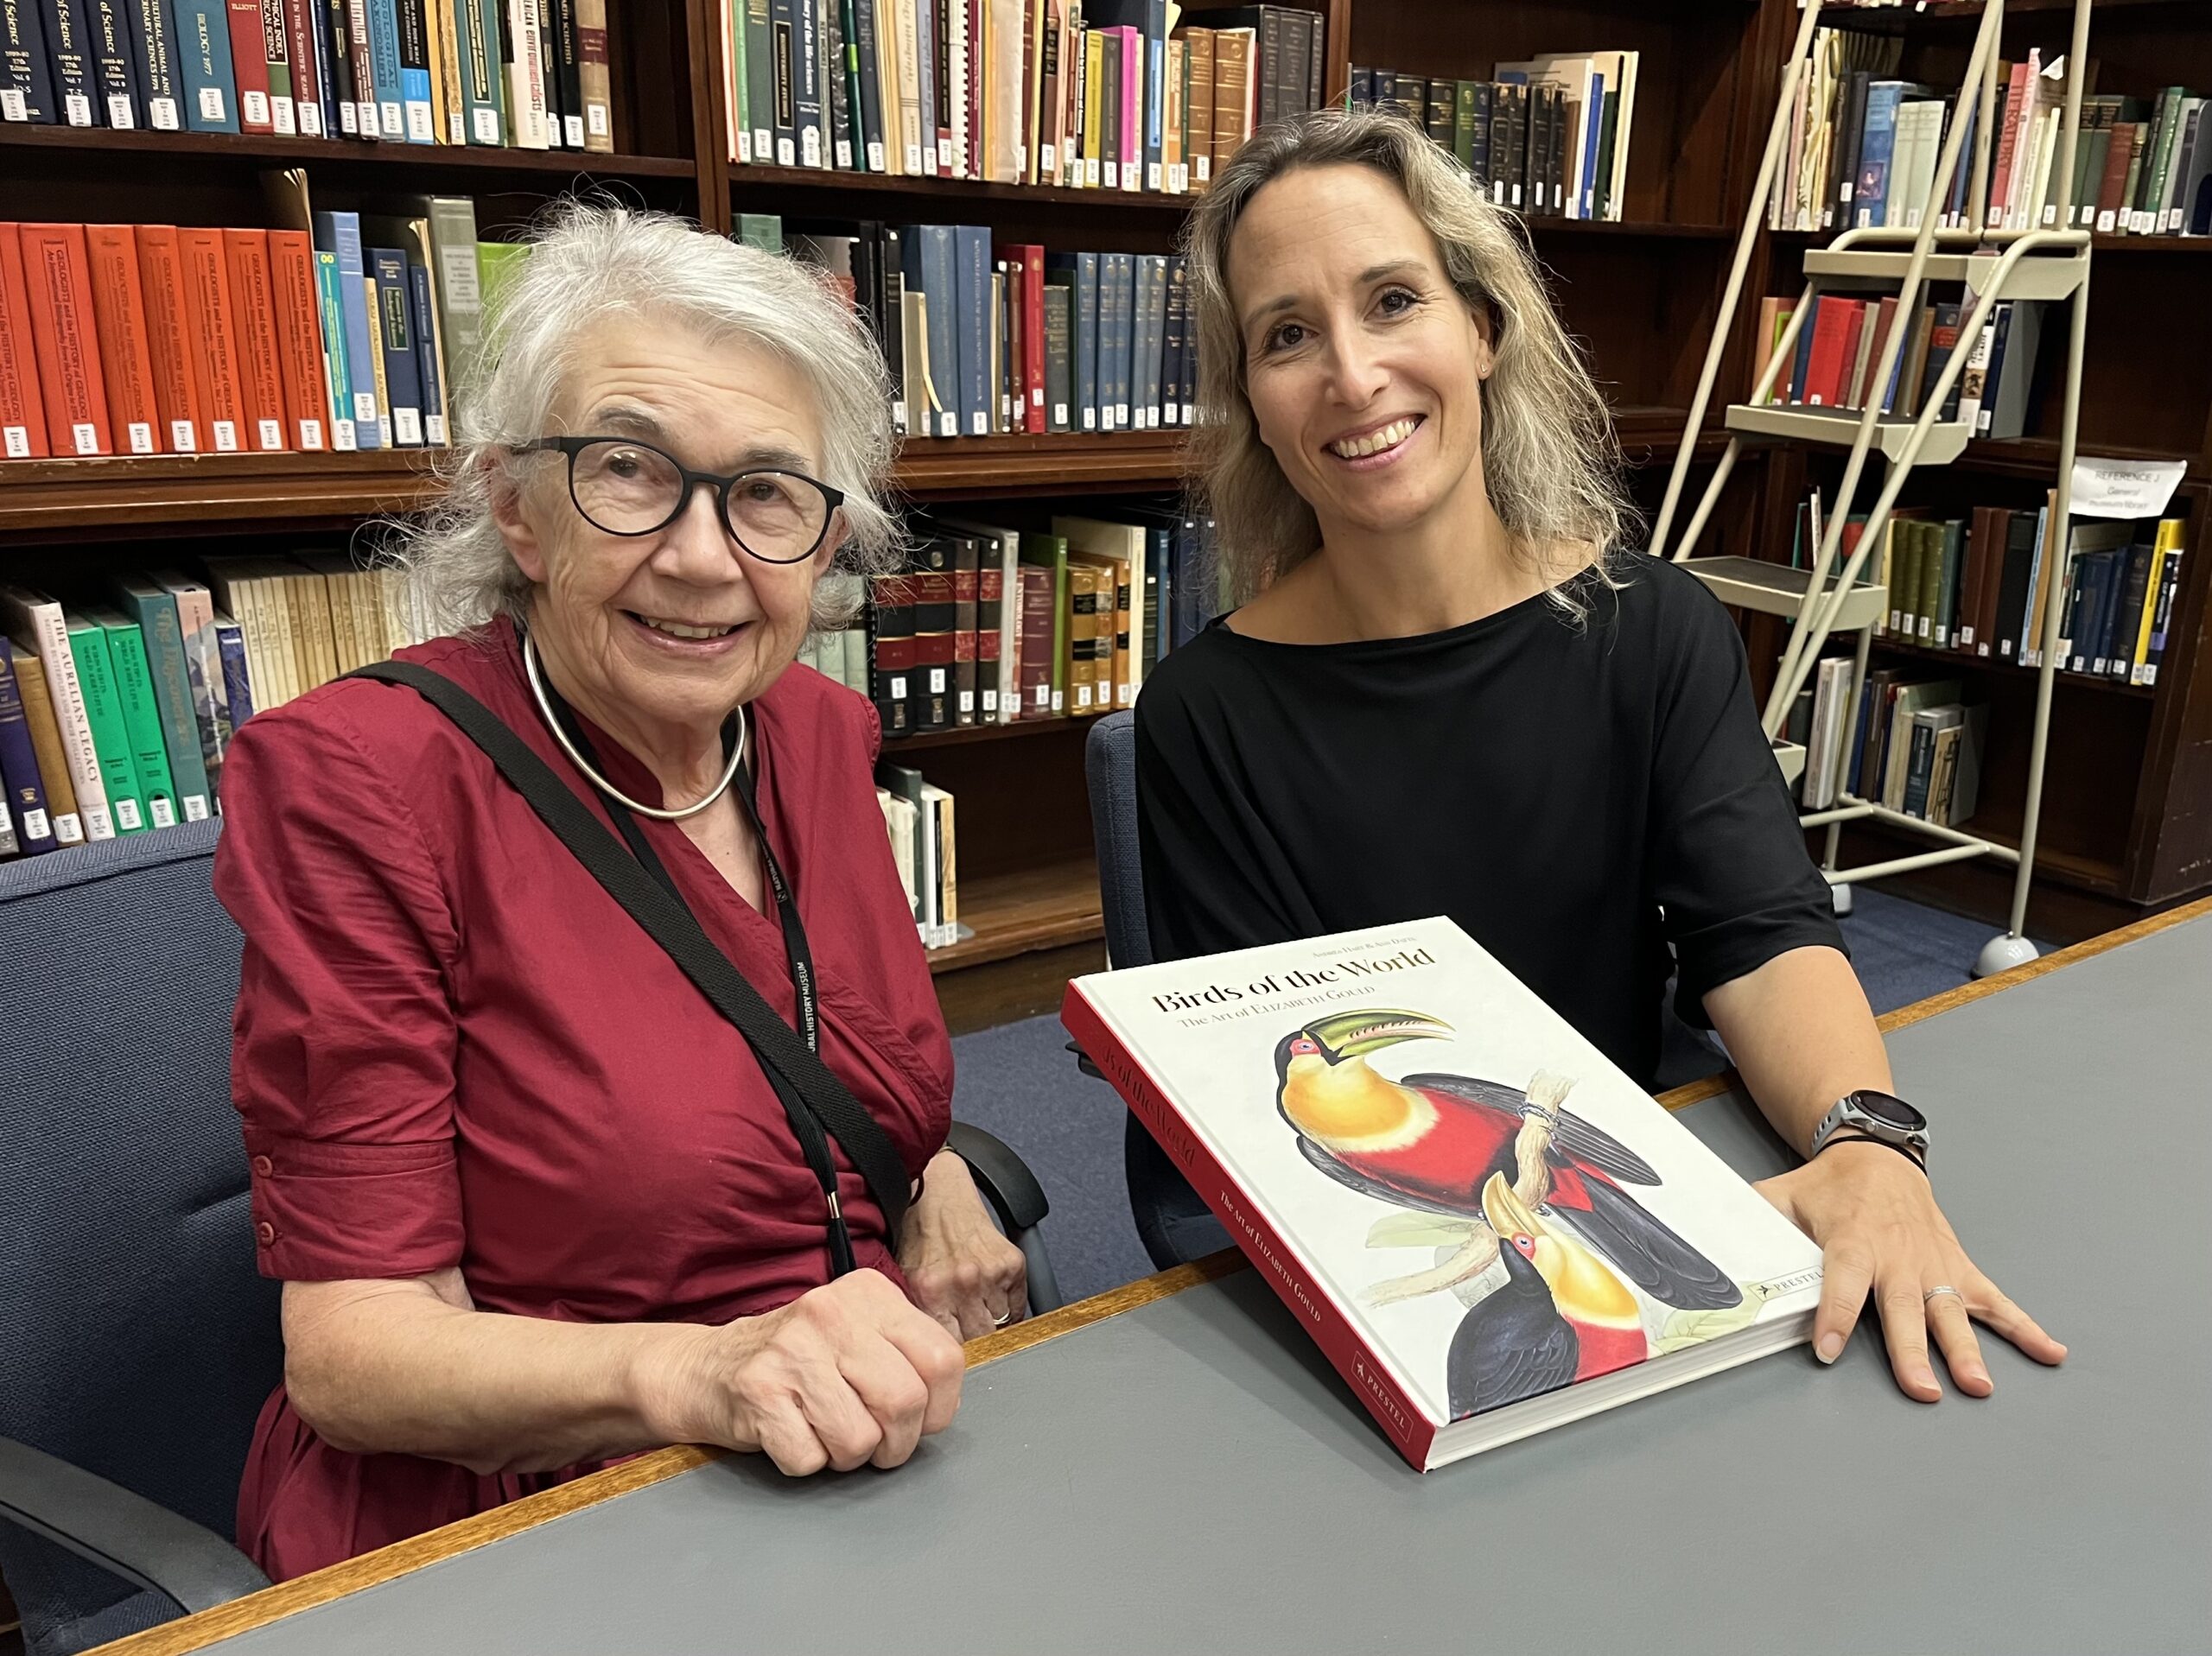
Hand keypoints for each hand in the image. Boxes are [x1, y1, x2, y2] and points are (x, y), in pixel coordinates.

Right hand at [645, 1269, 963, 1474]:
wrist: (704, 1368)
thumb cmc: (796, 1361)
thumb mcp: (857, 1335)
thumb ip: (905, 1355)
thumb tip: (944, 1403)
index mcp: (869, 1293)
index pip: (942, 1359)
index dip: (939, 1408)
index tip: (919, 1420)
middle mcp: (831, 1312)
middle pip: (905, 1402)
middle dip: (896, 1443)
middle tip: (876, 1444)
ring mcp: (792, 1351)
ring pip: (860, 1439)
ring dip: (848, 1456)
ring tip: (826, 1433)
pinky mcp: (758, 1392)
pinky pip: (810, 1458)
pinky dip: (806, 1462)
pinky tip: (791, 1433)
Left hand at [897, 1149, 1027, 1341]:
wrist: (938, 1194)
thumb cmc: (918, 1236)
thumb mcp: (904, 1279)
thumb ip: (919, 1316)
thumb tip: (930, 1357)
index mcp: (931, 1291)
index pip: (951, 1349)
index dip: (953, 1358)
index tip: (952, 1362)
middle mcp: (962, 1283)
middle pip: (981, 1340)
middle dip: (974, 1340)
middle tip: (966, 1331)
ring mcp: (990, 1272)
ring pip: (1001, 1325)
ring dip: (992, 1323)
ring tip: (976, 1308)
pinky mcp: (1012, 1262)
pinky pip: (1018, 1305)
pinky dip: (1008, 1305)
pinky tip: (991, 1292)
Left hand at [1756, 1139, 2066, 1401]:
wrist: (1877, 1153)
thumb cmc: (1828, 1186)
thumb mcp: (1780, 1197)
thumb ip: (1750, 1224)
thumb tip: (1708, 1243)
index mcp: (1852, 1241)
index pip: (1841, 1284)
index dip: (1833, 1316)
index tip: (1827, 1350)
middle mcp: (1897, 1257)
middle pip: (1904, 1309)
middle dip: (1911, 1351)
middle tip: (1923, 1389)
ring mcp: (1933, 1264)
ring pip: (1951, 1312)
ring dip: (1967, 1349)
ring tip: (1979, 1385)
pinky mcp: (1957, 1267)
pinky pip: (1994, 1300)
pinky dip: (2024, 1326)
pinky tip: (2050, 1352)